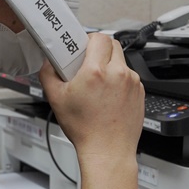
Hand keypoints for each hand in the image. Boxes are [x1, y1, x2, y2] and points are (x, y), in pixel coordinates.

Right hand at [39, 33, 143, 159]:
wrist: (108, 151)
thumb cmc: (85, 130)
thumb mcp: (56, 100)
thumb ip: (48, 74)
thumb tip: (48, 63)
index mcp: (97, 71)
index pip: (99, 37)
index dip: (89, 39)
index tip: (82, 48)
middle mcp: (118, 74)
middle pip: (112, 44)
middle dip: (100, 50)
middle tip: (88, 64)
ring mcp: (132, 83)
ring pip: (121, 61)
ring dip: (110, 66)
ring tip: (98, 84)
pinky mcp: (140, 92)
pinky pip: (129, 77)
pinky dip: (119, 80)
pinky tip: (108, 96)